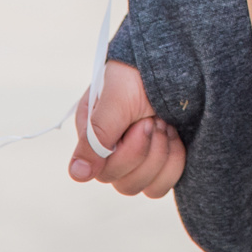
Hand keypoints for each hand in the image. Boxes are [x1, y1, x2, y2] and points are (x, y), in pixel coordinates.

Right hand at [68, 61, 184, 199]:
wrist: (175, 62)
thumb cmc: (140, 74)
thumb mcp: (116, 100)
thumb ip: (95, 138)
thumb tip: (77, 174)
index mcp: (93, 137)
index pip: (104, 171)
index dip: (129, 154)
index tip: (143, 124)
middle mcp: (113, 152)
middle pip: (125, 184)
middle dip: (147, 150)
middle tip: (155, 120)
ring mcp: (138, 159)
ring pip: (146, 188)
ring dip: (162, 155)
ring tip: (164, 124)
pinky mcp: (160, 164)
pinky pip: (163, 185)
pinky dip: (174, 162)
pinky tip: (175, 136)